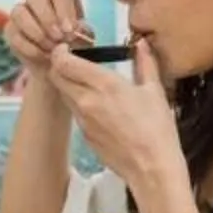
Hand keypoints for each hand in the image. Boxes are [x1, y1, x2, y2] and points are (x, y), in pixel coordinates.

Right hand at [5, 0, 93, 89]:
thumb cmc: (74, 45)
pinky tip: (43, 55)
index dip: (64, 7)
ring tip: (51, 48)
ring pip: (19, 11)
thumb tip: (75, 30)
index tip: (70, 29)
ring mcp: (22, 11)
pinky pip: (13, 32)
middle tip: (59, 38)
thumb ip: (82, 31)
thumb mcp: (85, 38)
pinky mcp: (11, 28)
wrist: (58, 66)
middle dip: (47, 18)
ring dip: (36, 32)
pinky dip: (29, 46)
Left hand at [47, 39, 185, 201]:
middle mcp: (86, 100)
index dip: (60, 52)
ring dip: (68, 85)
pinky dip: (79, 104)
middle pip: (56, 77)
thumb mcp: (155, 91)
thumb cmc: (157, 129)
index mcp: (103, 84)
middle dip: (59, 66)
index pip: (63, 62)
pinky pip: (75, 113)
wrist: (151, 168)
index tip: (67, 47)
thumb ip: (145, 63)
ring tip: (86, 82)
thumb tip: (142, 44)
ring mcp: (82, 120)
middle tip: (73, 62)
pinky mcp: (84, 135)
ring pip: (63, 95)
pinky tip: (97, 106)